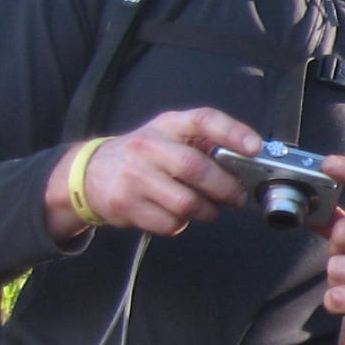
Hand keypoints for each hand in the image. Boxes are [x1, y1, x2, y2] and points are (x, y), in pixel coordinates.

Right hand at [45, 107, 262, 240]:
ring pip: (186, 203)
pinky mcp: (124, 204)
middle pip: (197, 169)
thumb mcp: (169, 136)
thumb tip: (249, 163)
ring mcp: (133, 176)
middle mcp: (147, 147)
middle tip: (237, 197)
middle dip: (226, 188)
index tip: (255, 148)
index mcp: (167, 125)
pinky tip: (177, 214)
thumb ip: (204, 144)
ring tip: (208, 208)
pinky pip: (169, 223)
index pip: (203, 120)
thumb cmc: (146, 155)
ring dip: (207, 211)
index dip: (232, 132)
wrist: (89, 172)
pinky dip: (181, 224)